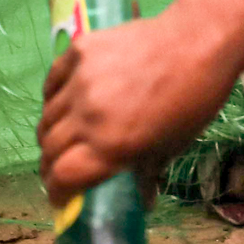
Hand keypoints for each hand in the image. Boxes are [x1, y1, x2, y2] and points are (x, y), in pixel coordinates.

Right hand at [37, 0, 243, 204]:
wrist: (196, 42)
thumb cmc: (192, 102)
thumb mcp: (172, 147)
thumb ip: (146, 174)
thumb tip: (142, 201)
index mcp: (111, 147)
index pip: (61, 177)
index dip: (56, 191)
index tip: (61, 196)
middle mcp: (87, 117)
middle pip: (49, 149)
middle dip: (51, 166)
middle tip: (59, 169)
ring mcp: (79, 81)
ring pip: (47, 116)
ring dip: (51, 133)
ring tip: (62, 136)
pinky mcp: (78, 51)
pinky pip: (52, 83)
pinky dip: (53, 99)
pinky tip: (64, 104)